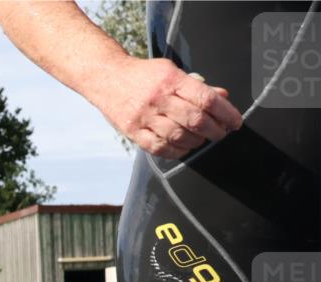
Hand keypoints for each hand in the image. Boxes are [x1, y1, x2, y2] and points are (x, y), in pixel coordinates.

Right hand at [89, 56, 242, 158]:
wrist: (107, 77)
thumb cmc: (142, 75)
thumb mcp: (171, 71)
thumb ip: (196, 86)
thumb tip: (222, 97)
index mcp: (171, 80)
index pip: (206, 99)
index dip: (226, 113)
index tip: (235, 122)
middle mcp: (157, 98)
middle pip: (195, 120)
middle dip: (215, 131)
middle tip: (220, 133)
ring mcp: (143, 116)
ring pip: (178, 136)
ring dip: (196, 142)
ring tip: (201, 139)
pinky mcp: (132, 131)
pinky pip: (158, 147)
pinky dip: (175, 151)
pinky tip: (182, 147)